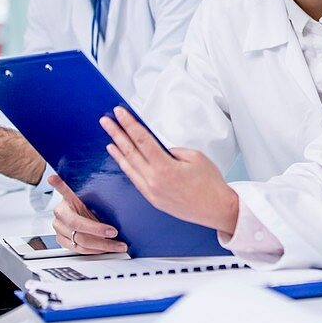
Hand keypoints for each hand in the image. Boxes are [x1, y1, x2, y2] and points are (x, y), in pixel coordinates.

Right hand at [50, 174, 127, 253]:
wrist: (72, 196)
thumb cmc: (83, 194)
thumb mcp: (91, 195)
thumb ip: (99, 204)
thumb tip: (120, 213)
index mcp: (65, 202)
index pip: (78, 222)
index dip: (96, 229)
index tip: (113, 232)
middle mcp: (59, 217)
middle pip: (80, 236)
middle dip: (102, 242)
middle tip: (119, 244)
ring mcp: (59, 230)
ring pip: (79, 246)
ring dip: (100, 249)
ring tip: (115, 247)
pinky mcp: (61, 239)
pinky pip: (78, 249)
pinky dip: (93, 251)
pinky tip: (104, 250)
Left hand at [102, 106, 238, 233]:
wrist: (215, 209)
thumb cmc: (209, 184)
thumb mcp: (195, 157)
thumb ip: (174, 150)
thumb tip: (161, 148)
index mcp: (165, 168)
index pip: (142, 140)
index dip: (129, 125)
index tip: (120, 113)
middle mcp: (154, 181)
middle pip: (130, 152)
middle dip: (117, 134)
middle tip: (106, 121)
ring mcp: (151, 192)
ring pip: (129, 167)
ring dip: (118, 151)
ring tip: (109, 139)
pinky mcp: (152, 199)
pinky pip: (135, 180)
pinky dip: (126, 168)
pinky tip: (122, 160)